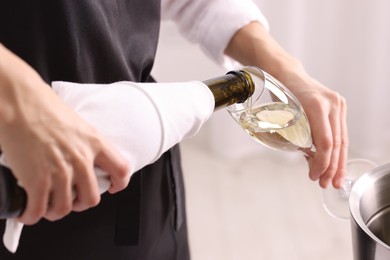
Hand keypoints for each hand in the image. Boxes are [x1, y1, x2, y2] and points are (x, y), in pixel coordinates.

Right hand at [0, 44, 129, 224]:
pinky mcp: (36, 180)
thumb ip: (87, 144)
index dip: (119, 183)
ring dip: (55, 211)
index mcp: (95, 143)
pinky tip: (28, 211)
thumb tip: (87, 159)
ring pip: (64, 208)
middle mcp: (81, 160)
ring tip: (48, 205)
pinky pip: (38, 210)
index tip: (112, 187)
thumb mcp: (78, 124)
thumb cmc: (45, 107)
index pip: (121, 169)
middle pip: (92, 199)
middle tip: (72, 199)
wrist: (20, 102)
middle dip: (81, 203)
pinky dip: (31, 215)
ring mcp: (60, 172)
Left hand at [224, 22, 347, 187]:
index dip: (322, 162)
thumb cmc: (279, 91)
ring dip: (337, 162)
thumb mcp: (281, 113)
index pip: (326, 141)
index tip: (314, 176)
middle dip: (331, 167)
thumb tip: (307, 158)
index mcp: (316, 104)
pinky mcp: (338, 108)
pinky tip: (332, 164)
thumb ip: (294, 134)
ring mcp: (337, 104)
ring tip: (331, 180)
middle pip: (337, 143)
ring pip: (342, 139)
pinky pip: (339, 132)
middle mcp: (331, 103)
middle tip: (325, 184)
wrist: (287, 72)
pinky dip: (335, 150)